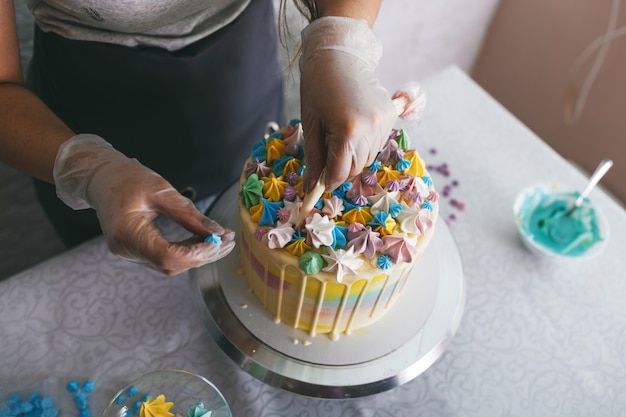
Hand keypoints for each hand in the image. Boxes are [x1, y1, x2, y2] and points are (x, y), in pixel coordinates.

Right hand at [53, 134, 234, 275]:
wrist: (101, 177)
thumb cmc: (127, 178)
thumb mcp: (161, 190)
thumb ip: (189, 214)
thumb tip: (217, 232)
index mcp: (127, 232)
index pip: (167, 256)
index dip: (196, 253)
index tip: (220, 241)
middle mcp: (125, 249)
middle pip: (170, 265)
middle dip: (203, 255)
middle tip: (228, 241)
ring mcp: (129, 253)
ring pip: (169, 265)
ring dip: (197, 255)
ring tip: (219, 239)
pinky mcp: (136, 251)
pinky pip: (164, 258)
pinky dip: (185, 251)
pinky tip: (201, 239)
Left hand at [299, 16, 397, 191]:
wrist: (340, 54)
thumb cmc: (318, 86)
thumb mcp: (311, 123)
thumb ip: (314, 159)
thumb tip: (312, 188)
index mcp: (347, 132)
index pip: (339, 173)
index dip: (327, 181)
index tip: (318, 184)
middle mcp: (370, 130)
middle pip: (355, 169)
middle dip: (340, 169)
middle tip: (326, 153)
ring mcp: (383, 123)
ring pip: (367, 158)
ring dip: (352, 156)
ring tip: (339, 133)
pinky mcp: (390, 116)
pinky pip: (377, 143)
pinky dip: (364, 143)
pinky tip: (353, 125)